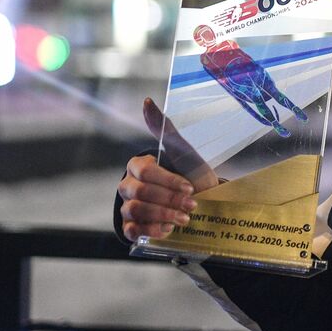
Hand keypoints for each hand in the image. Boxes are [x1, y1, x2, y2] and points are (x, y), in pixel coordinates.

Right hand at [116, 98, 218, 242]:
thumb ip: (164, 128)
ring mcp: (128, 206)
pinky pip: (132, 230)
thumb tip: (147, 100)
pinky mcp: (132, 226)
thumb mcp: (183, 151)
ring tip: (184, 219)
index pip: (146, 172)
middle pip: (141, 193)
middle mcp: (128, 186)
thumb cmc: (191, 174)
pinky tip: (169, 229)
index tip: (190, 187)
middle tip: (192, 205)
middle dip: (169, 200)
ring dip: (163, 215)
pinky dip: (151, 230)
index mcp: (138, 166)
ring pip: (136, 211)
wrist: (203, 202)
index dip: (168, 181)